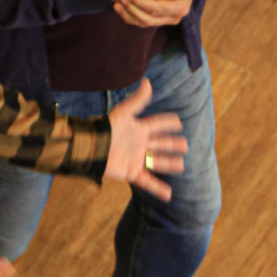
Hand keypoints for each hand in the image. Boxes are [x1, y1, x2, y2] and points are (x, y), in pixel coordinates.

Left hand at [105, 77, 186, 201]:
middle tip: (185, 145)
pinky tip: (169, 195)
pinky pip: (148, 181)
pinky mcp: (131, 172)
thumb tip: (147, 81)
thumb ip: (137, 100)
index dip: (167, 123)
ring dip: (169, 164)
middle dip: (173, 144)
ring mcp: (136, 159)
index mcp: (139, 129)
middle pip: (160, 144)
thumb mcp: (124, 113)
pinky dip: (158, 188)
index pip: (157, 124)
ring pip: (157, 162)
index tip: (178, 122)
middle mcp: (139, 144)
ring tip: (182, 165)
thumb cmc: (107, 128)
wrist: (92, 148)